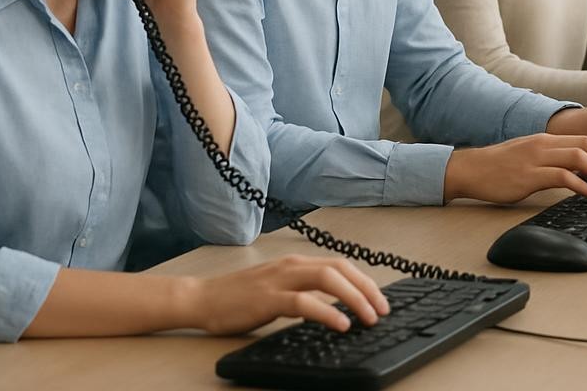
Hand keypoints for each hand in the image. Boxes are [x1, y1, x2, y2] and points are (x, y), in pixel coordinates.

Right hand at [191, 255, 389, 334]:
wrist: (203, 298)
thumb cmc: (239, 297)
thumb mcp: (278, 288)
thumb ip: (303, 290)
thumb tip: (336, 305)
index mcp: (296, 262)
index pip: (340, 265)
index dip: (364, 281)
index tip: (381, 300)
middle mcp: (292, 265)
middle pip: (339, 269)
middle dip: (366, 289)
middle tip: (383, 311)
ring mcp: (280, 279)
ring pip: (327, 279)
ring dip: (354, 299)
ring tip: (369, 318)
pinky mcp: (268, 298)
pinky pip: (304, 302)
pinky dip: (327, 312)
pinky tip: (340, 324)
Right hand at [444, 132, 586, 202]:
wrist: (472, 169)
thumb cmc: (500, 167)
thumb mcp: (530, 157)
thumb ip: (552, 160)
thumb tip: (578, 173)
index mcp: (547, 140)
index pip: (586, 140)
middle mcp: (544, 145)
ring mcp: (536, 159)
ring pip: (579, 157)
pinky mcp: (528, 176)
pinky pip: (561, 176)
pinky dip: (580, 184)